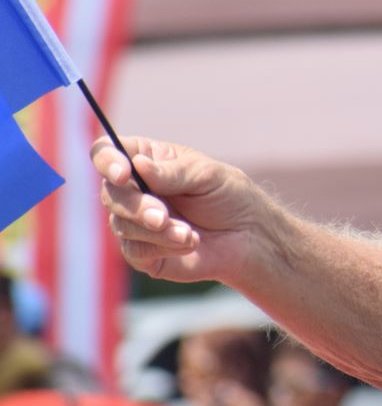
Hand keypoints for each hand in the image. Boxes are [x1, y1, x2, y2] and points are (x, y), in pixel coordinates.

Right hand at [90, 136, 268, 283]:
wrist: (251, 236)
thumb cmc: (230, 196)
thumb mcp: (207, 175)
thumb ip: (171, 172)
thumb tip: (136, 163)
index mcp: (146, 161)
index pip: (107, 153)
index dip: (107, 161)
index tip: (123, 174)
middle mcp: (134, 190)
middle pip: (109, 193)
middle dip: (136, 206)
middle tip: (162, 216)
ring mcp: (135, 222)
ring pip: (121, 224)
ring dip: (156, 230)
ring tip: (189, 233)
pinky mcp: (143, 252)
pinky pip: (135, 250)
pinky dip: (163, 246)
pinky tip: (190, 242)